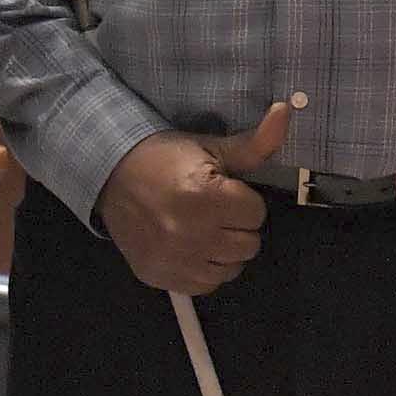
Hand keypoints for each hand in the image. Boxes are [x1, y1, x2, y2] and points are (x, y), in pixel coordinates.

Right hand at [98, 102, 293, 295]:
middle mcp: (190, 233)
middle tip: (214, 210)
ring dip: (224, 250)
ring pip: (231, 268)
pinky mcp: (161, 276)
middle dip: (237, 225)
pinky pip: (206, 285)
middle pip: (248, 244)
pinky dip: (205, 268)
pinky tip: (191, 247)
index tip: (223, 190)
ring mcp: (174, 259)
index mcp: (204, 196)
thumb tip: (285, 110)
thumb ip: (254, 142)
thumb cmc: (165, 158)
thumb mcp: (210, 147)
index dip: (243, 199)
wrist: (109, 174)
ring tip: (203, 228)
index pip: (256, 213)